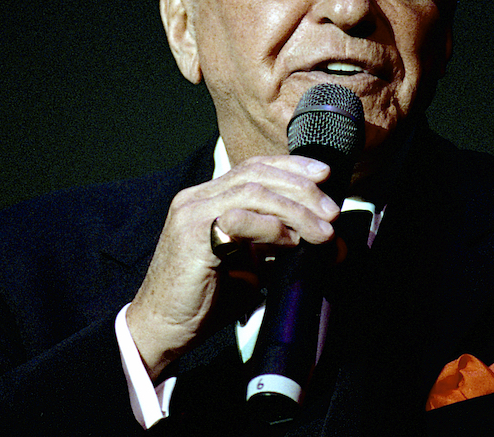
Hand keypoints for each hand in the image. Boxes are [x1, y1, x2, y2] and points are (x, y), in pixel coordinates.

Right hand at [125, 155, 339, 380]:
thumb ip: (272, 243)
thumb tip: (316, 235)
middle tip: (332, 209)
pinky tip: (290, 241)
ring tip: (322, 230)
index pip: (252, 167)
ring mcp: (191, 213)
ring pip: (253, 192)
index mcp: (206, 198)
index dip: (290, 166)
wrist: (161, 327)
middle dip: (301, 188)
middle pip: (256, 174)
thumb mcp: (245, 263)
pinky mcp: (192, 236)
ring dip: (295, 209)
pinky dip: (270, 228)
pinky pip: (239, 221)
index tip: (323, 174)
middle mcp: (196, 198)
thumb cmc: (201, 300)